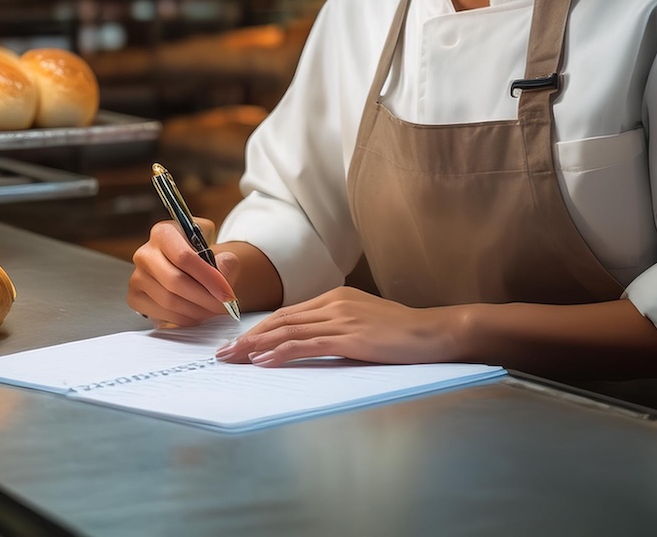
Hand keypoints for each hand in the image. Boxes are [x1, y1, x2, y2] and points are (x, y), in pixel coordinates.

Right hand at [127, 218, 238, 325]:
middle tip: (224, 306)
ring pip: (169, 300)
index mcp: (163, 232)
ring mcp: (137, 276)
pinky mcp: (134, 297)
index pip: (184, 257)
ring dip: (197, 310)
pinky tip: (197, 314)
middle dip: (205, 298)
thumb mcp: (216, 248)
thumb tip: (226, 266)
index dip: (208, 277)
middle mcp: (145, 253)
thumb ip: (226, 259)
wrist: (186, 267)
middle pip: (175, 281)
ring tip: (214, 310)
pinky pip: (161, 313)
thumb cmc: (200, 257)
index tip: (226, 292)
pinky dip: (184, 318)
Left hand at [214, 287, 458, 365]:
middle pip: (281, 320)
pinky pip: (306, 344)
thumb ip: (336, 326)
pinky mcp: (349, 337)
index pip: (288, 313)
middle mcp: (333, 303)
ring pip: (287, 331)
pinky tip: (263, 361)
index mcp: (335, 297)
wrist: (432, 332)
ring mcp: (341, 318)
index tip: (239, 343)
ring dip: (256, 346)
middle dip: (249, 338)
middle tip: (224, 353)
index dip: (260, 328)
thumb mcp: (363, 322)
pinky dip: (280, 352)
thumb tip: (308, 341)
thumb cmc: (402, 333)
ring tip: (233, 359)